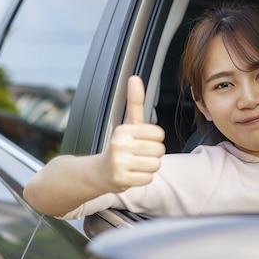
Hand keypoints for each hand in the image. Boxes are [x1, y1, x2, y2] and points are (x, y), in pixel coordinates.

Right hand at [103, 76, 165, 191]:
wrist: (100, 172)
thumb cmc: (120, 147)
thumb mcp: (128, 124)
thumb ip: (135, 102)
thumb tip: (134, 78)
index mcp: (124, 130)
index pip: (159, 134)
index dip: (154, 139)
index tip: (142, 141)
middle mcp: (120, 145)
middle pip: (159, 150)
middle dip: (152, 154)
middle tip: (139, 155)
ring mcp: (120, 163)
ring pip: (155, 165)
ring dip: (149, 167)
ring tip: (136, 164)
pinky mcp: (121, 179)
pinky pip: (148, 178)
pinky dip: (143, 178)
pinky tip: (132, 174)